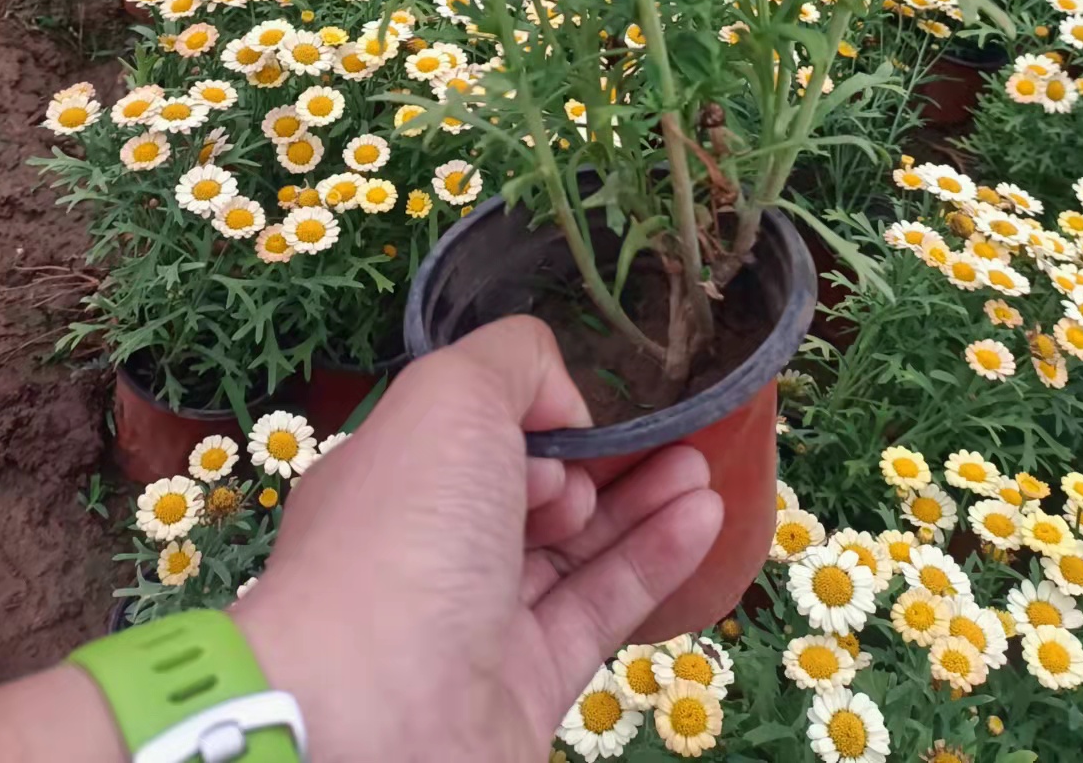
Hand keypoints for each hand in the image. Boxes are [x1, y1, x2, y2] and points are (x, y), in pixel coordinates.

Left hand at [235, 315, 723, 762]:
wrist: (380, 719)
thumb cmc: (404, 530)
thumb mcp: (450, 395)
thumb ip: (513, 363)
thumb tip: (562, 403)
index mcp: (388, 476)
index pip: (466, 432)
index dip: (529, 414)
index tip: (575, 411)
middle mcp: (425, 548)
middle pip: (524, 491)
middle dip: (595, 458)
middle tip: (657, 435)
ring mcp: (475, 623)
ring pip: (571, 550)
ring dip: (640, 501)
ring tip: (700, 465)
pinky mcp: (527, 687)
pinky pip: (598, 610)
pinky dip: (654, 559)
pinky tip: (702, 516)